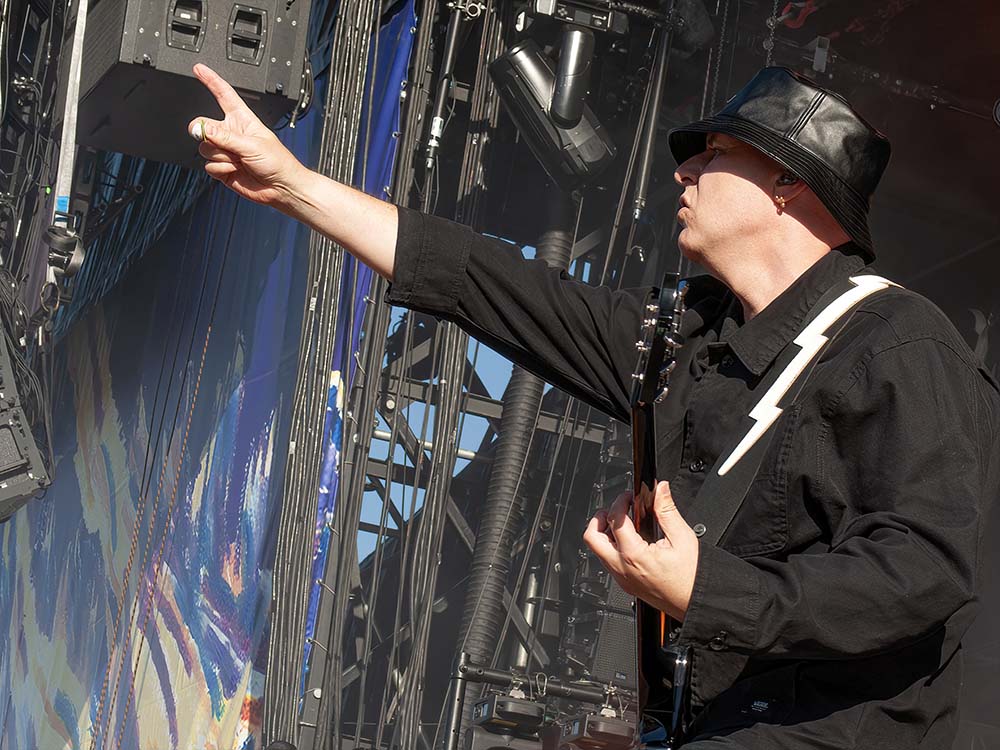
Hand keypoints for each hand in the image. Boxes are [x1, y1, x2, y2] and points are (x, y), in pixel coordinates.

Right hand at [188, 63, 306, 206]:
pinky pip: (208, 165)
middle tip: (222, 143)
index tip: (198, 68)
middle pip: (203, 125)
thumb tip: (199, 129)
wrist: (281, 187)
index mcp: (242, 119)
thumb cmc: (277, 162)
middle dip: (208, 134)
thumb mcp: (251, 143)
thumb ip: (224, 136)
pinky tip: (235, 170)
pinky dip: (220, 169)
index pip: (223, 94)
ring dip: (221, 156)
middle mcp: (231, 133)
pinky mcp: (223, 168)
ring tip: (239, 160)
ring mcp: (226, 151)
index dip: (211, 80)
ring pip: (204, 148)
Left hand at [583, 481, 698, 620]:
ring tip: (624, 523)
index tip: (629, 496)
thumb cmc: (692, 578)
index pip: (614, 520)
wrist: (697, 603)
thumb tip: (661, 490)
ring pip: (598, 551)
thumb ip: (667, 510)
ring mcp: (622, 579)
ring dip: (605, 533)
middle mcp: (622, 569)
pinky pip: (609, 563)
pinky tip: (631, 540)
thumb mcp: (682, 537)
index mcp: (633, 555)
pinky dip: (613, 547)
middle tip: (616, 510)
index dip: (620, 502)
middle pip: (592, 538)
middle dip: (600, 518)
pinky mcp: (626, 585)